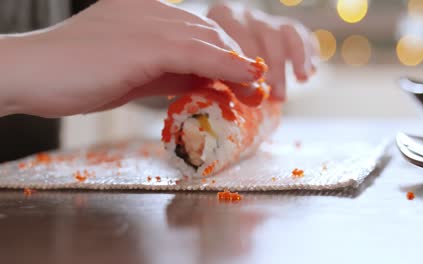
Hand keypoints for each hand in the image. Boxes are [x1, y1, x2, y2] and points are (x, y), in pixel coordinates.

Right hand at [1, 0, 266, 116]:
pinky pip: (195, 54)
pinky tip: (247, 79)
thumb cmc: (75, 76)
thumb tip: (203, 83)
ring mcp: (147, 22)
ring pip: (205, 41)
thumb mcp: (133, 74)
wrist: (31, 74)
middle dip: (235, 62)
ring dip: (237, 66)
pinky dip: (225, 67)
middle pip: (206, 33)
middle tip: (256, 88)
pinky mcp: (144, 43)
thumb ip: (168, 74)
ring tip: (257, 89)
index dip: (223, 56)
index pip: (195, 32)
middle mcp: (149, 10)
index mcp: (144, 12)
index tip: (243, 80)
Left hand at [208, 2, 318, 99]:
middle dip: (273, 66)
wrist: (206, 49)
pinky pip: (299, 34)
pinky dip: (307, 51)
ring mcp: (263, 19)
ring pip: (284, 33)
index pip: (236, 35)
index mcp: (221, 16)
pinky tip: (310, 72)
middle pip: (264, 34)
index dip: (246, 63)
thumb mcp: (198, 66)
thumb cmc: (200, 64)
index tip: (254, 87)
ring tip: (296, 85)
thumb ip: (210, 75)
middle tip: (277, 95)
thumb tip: (227, 97)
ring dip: (292, 61)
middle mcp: (243, 14)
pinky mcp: (280, 27)